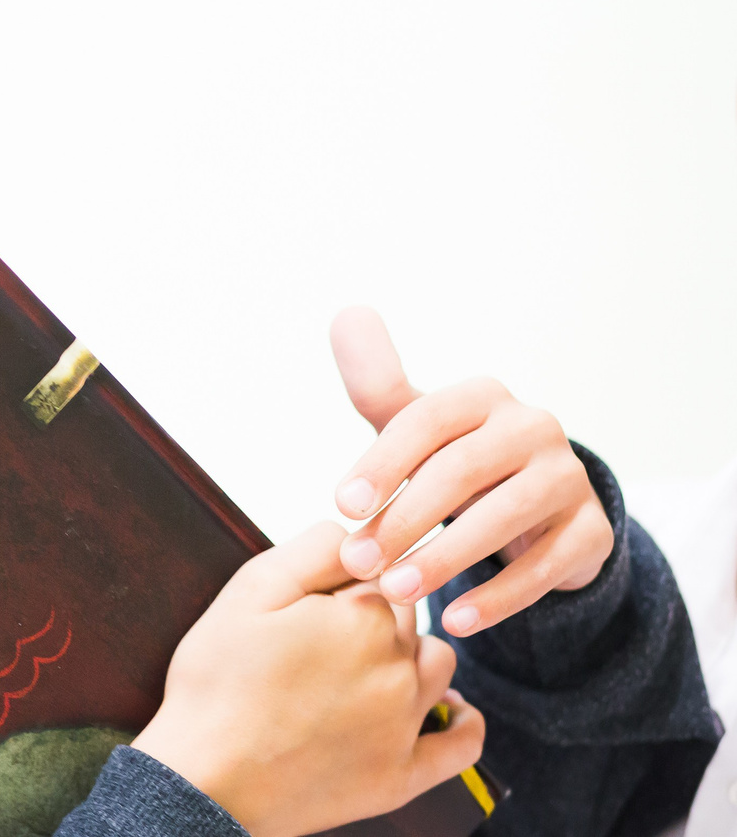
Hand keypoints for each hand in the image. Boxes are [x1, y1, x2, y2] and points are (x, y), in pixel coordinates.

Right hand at [132, 523, 483, 836]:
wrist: (207, 780)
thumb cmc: (218, 682)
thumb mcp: (250, 590)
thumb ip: (313, 548)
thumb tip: (357, 533)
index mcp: (366, 617)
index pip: (379, 572)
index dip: (342, 581)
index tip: (310, 600)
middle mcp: (400, 667)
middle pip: (408, 616)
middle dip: (374, 616)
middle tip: (319, 636)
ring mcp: (406, 726)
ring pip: (438, 665)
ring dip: (412, 656)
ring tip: (367, 664)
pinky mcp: (402, 777)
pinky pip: (461, 746)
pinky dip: (463, 722)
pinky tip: (450, 711)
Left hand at [329, 306, 613, 635]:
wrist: (534, 509)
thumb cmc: (451, 460)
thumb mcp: (413, 424)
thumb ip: (377, 381)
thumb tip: (345, 312)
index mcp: (481, 396)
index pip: (425, 422)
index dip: (382, 463)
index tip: (342, 507)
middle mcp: (532, 427)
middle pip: (460, 472)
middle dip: (403, 520)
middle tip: (359, 562)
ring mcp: (568, 477)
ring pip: (503, 519)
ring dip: (444, 560)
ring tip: (398, 593)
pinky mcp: (592, 529)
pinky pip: (544, 567)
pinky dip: (497, 598)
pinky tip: (456, 622)